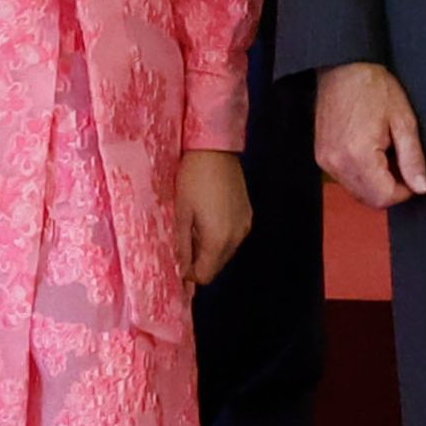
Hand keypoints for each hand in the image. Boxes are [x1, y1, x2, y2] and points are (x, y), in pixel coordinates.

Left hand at [177, 148, 255, 286]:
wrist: (215, 149)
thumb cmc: (193, 179)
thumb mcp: (181, 214)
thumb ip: (182, 246)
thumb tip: (181, 270)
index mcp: (218, 240)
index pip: (205, 276)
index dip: (189, 274)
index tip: (177, 261)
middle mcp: (237, 237)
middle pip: (217, 266)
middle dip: (199, 262)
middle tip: (183, 242)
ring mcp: (245, 226)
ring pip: (225, 252)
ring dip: (209, 249)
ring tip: (194, 227)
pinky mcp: (248, 215)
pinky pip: (233, 237)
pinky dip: (220, 237)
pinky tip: (208, 218)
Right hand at [314, 60, 425, 208]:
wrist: (343, 67)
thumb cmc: (374, 88)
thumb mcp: (404, 121)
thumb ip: (413, 159)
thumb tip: (422, 188)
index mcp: (359, 156)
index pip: (384, 197)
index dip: (404, 192)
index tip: (412, 174)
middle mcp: (337, 163)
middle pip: (369, 199)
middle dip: (390, 189)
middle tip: (400, 162)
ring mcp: (326, 161)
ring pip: (357, 192)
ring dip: (375, 183)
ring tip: (385, 153)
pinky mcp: (321, 156)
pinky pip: (345, 179)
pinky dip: (361, 174)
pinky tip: (370, 152)